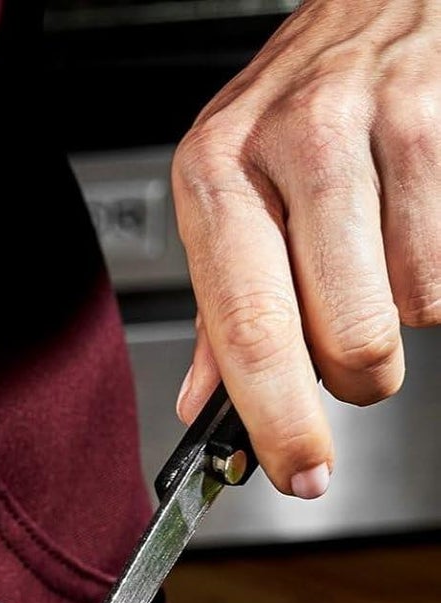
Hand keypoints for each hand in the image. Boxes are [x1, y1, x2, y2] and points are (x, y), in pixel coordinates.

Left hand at [171, 0, 440, 496]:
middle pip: (342, 333)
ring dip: (405, 312)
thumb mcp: (229, 193)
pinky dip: (440, 271)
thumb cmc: (302, 105)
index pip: (248, 330)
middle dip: (357, 379)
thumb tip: (206, 407)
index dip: (281, 422)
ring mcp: (381, 122)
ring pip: (413, 303)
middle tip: (355, 363)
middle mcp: (291, 141)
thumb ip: (222, 308)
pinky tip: (416, 221)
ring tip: (381, 260)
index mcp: (215, 174)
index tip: (304, 475)